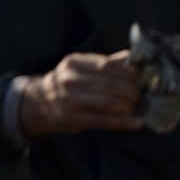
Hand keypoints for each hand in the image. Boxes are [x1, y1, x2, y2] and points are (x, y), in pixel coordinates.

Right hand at [19, 51, 140, 136]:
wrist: (36, 102)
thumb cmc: (66, 82)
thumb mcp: (80, 66)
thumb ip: (105, 61)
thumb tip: (132, 55)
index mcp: (74, 62)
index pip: (107, 65)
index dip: (127, 71)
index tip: (141, 76)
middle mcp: (70, 79)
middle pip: (109, 84)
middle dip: (131, 89)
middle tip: (144, 93)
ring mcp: (69, 100)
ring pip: (107, 102)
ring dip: (129, 105)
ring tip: (140, 105)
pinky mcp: (71, 119)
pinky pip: (102, 121)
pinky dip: (122, 122)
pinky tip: (136, 123)